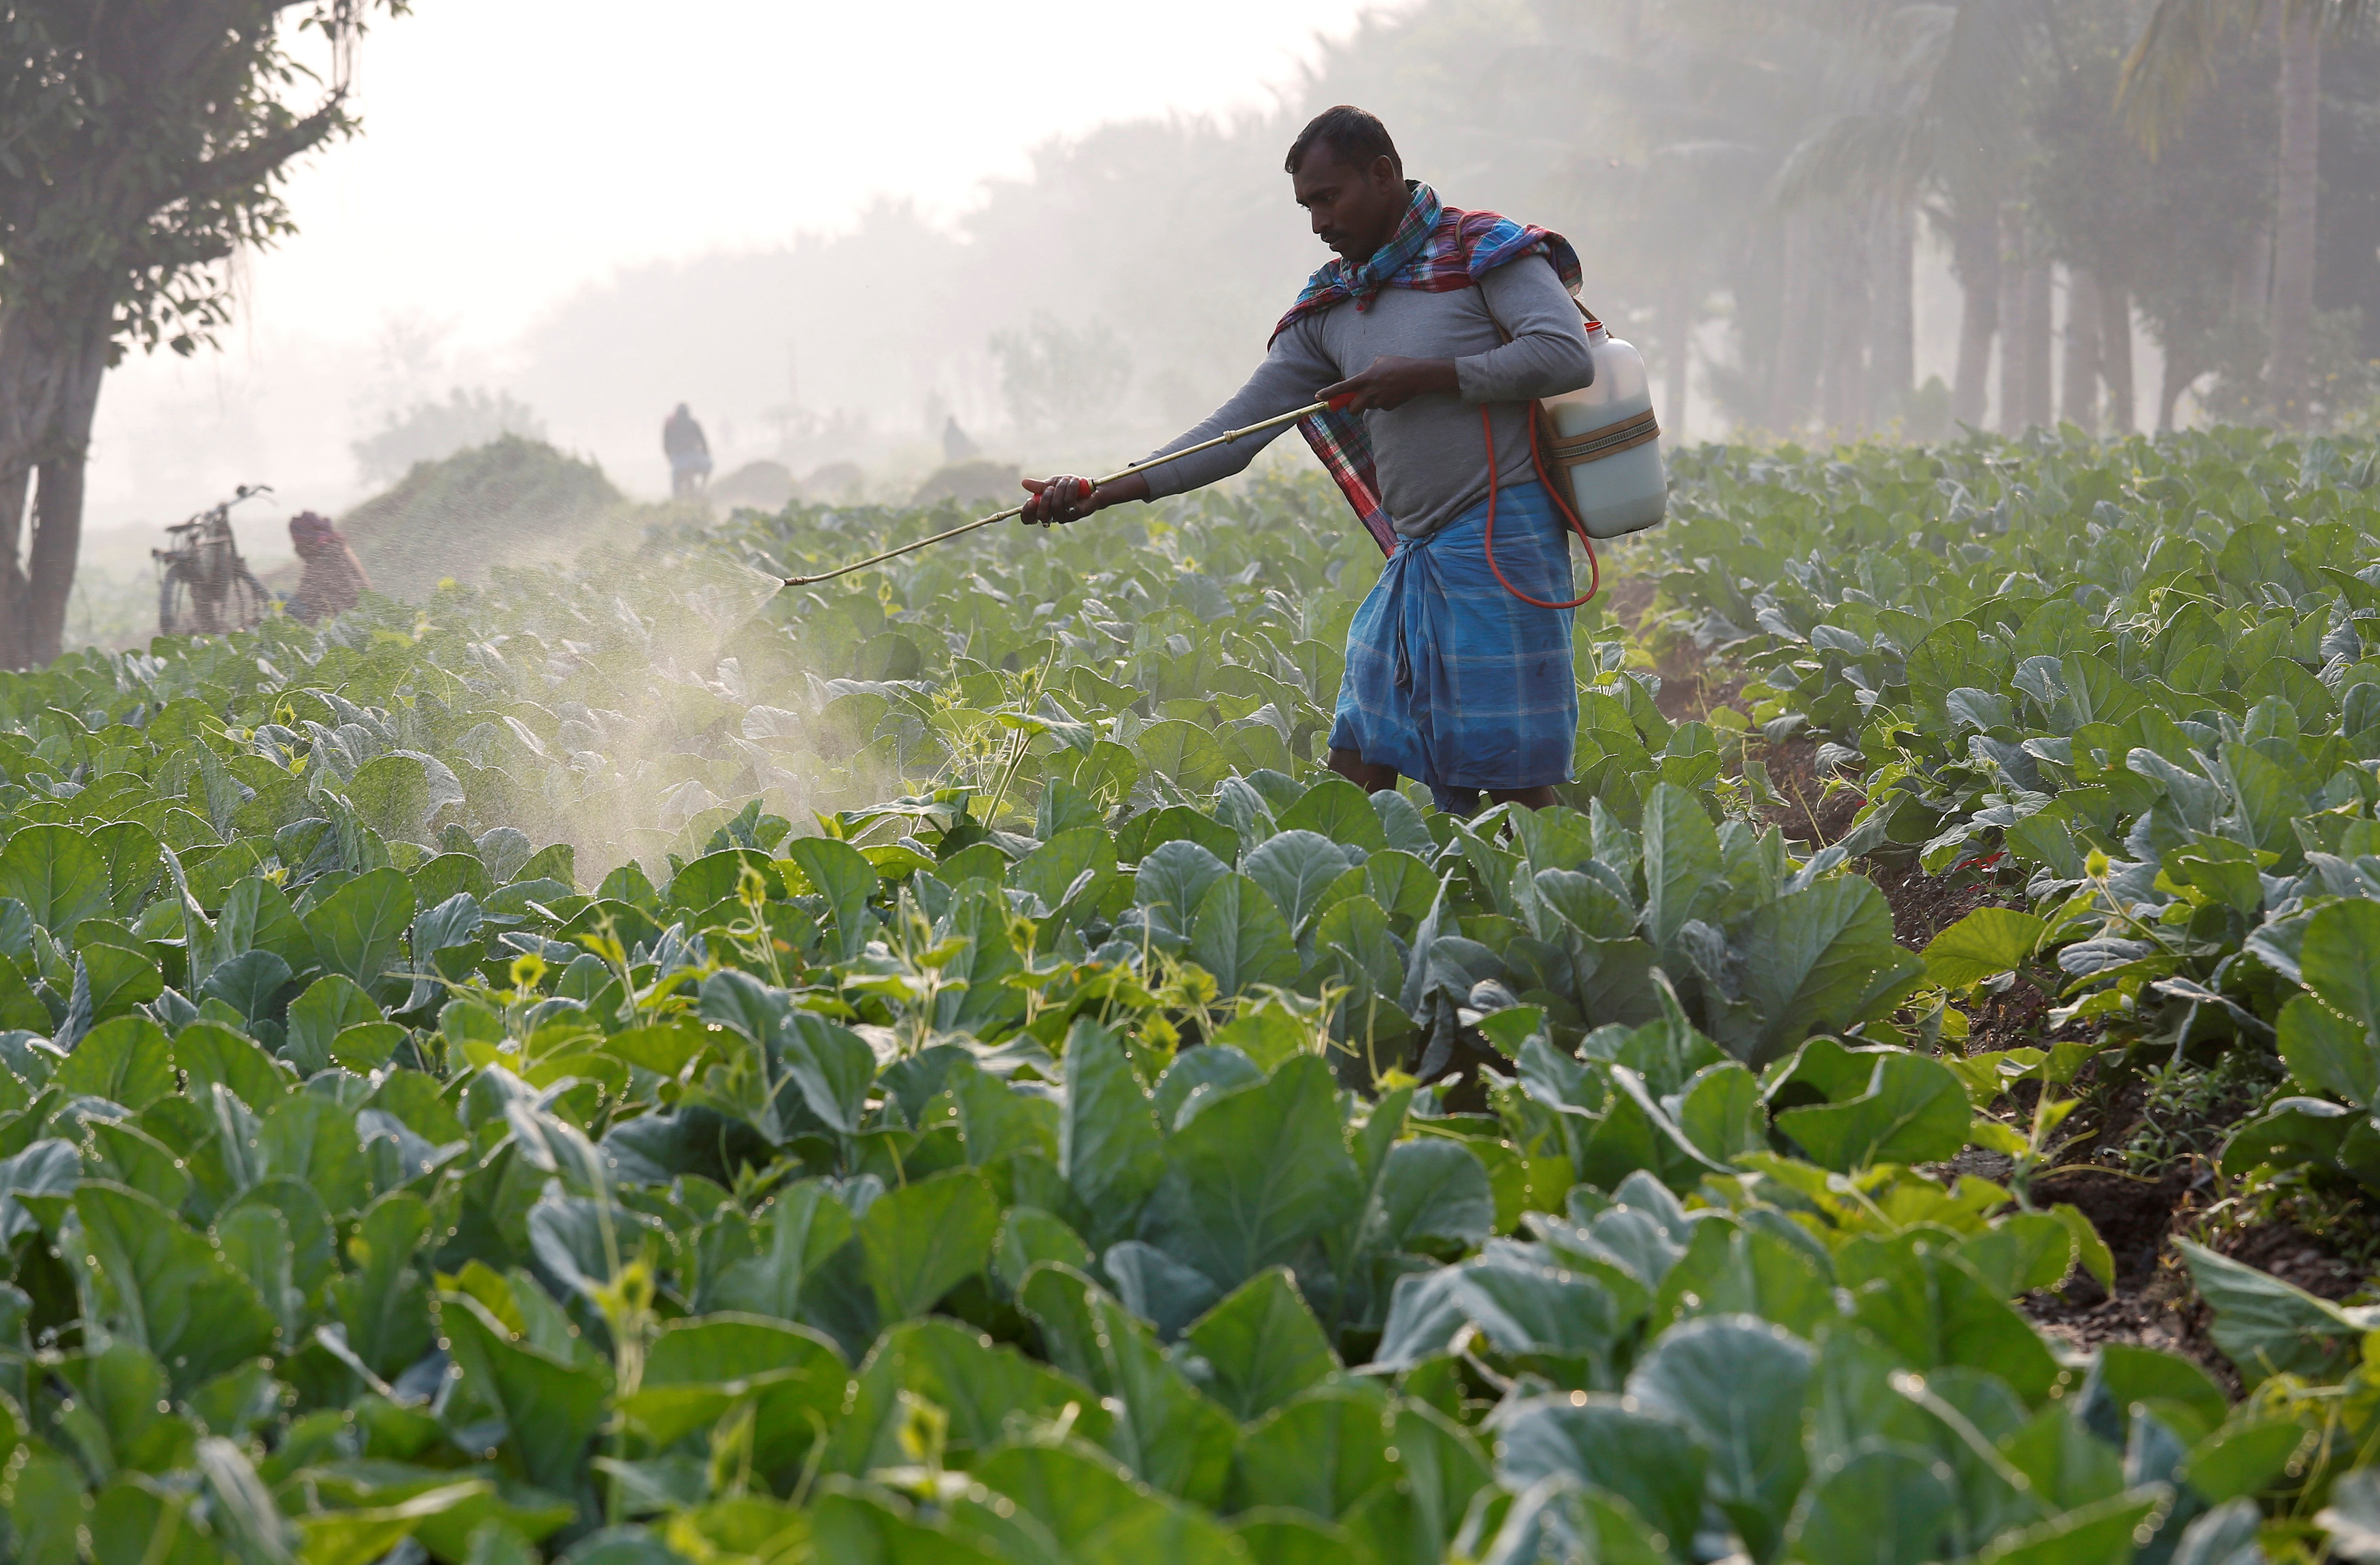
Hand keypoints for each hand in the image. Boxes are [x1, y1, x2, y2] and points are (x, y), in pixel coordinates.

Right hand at [1018, 471, 1148, 525]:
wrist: (1091, 487)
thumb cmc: (1069, 487)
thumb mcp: (1052, 484)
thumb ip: (1039, 486)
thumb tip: (1023, 483)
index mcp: (1044, 510)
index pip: (1029, 519)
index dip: (1026, 513)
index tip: (1029, 501)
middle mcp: (1053, 516)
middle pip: (1042, 515)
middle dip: (1045, 499)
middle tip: (1051, 487)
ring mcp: (1065, 517)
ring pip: (1056, 506)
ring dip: (1061, 489)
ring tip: (1067, 480)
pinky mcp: (1077, 513)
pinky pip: (1069, 502)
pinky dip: (1070, 489)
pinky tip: (1074, 482)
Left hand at [1316, 355, 1459, 412]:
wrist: (1417, 376)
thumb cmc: (1398, 365)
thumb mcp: (1379, 361)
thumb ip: (1368, 370)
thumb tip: (1363, 377)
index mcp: (1364, 379)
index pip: (1341, 388)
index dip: (1328, 393)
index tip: (1318, 397)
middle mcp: (1369, 393)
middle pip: (1352, 409)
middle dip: (1352, 407)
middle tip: (1355, 402)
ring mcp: (1378, 402)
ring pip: (1368, 407)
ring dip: (1370, 401)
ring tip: (1383, 389)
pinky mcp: (1388, 407)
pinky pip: (1381, 407)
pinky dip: (1384, 402)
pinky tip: (1393, 392)